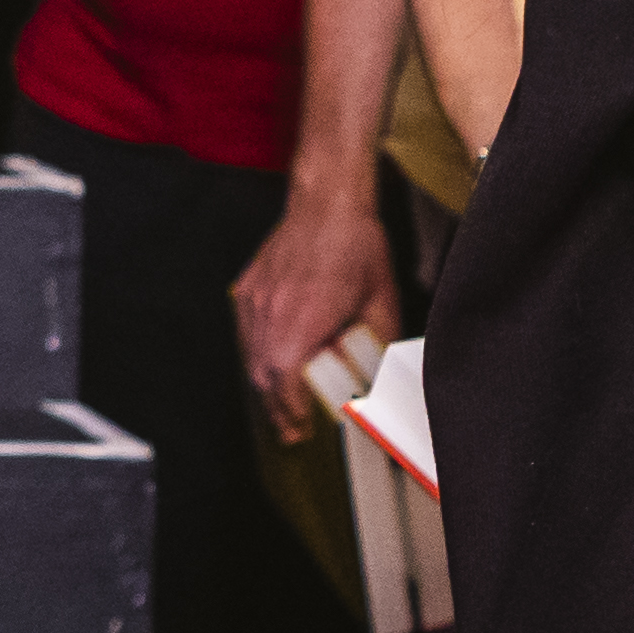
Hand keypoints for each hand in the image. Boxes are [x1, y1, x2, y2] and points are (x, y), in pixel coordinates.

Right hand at [231, 184, 397, 441]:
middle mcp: (271, 314)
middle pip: (263, 377)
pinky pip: (246, 333)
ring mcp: (254, 302)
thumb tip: (387, 378)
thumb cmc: (357, 248)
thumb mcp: (381, 303)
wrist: (328, 203)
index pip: (285, 383)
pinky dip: (257, 354)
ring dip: (266, 384)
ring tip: (283, 404)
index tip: (301, 430)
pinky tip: (273, 361)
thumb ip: (379, 346)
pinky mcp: (247, 289)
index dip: (291, 412)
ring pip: (250, 357)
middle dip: (277, 408)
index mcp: (304, 321)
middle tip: (293, 428)